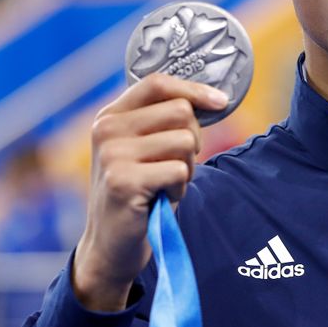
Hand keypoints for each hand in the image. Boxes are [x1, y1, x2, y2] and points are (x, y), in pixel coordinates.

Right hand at [71, 73, 227, 311]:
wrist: (111, 243)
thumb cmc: (140, 190)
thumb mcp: (145, 147)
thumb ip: (165, 120)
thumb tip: (215, 98)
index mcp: (110, 115)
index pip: (158, 83)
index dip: (194, 89)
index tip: (220, 102)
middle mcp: (106, 129)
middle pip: (180, 111)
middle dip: (193, 139)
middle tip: (175, 164)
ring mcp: (112, 155)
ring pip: (185, 141)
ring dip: (187, 166)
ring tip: (164, 182)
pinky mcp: (123, 181)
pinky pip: (180, 170)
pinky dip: (180, 187)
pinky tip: (161, 197)